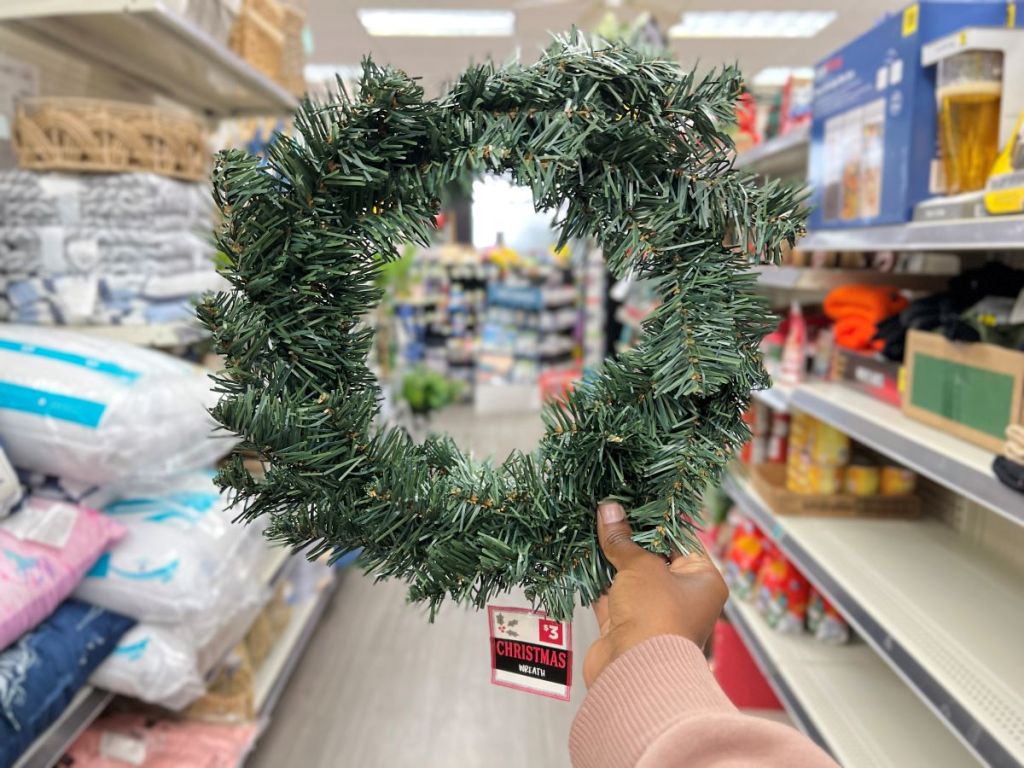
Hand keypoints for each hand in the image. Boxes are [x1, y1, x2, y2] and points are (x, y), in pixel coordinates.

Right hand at [583, 501, 727, 686]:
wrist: (635, 673)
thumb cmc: (656, 615)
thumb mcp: (641, 566)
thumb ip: (623, 539)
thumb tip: (609, 509)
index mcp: (702, 580)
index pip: (681, 539)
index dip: (656, 519)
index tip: (634, 499)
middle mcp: (682, 596)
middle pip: (654, 557)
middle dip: (629, 536)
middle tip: (607, 509)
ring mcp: (652, 612)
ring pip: (629, 576)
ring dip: (611, 557)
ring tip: (591, 525)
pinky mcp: (625, 626)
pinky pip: (611, 594)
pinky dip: (598, 579)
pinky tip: (582, 556)